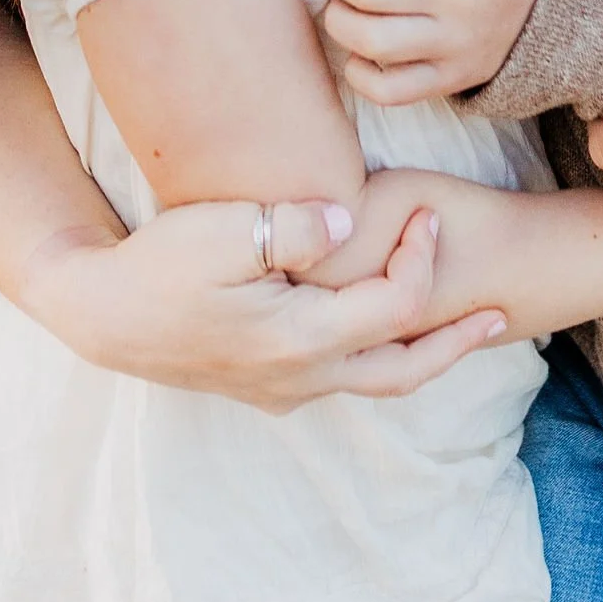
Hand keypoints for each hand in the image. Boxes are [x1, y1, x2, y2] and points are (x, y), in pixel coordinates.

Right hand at [16, 198, 511, 413]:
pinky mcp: (267, 385)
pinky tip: (382, 330)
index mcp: (300, 339)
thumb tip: (345, 218)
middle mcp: (302, 376)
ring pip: (375, 380)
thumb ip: (292, 225)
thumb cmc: (159, 266)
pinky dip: (379, 355)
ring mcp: (284, 388)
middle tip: (499, 315)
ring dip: (422, 353)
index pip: (394, 307)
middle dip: (455, 341)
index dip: (422, 260)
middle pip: (403, 369)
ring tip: (459, 328)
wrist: (104, 318)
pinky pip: (343, 376)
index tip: (428, 213)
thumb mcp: (222, 231)